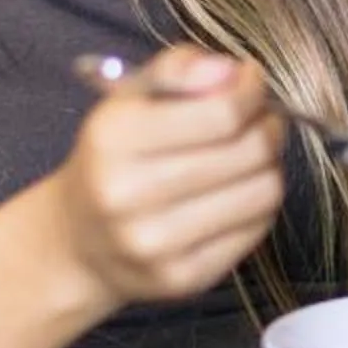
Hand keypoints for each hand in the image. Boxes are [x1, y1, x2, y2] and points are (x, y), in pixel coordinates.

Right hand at [45, 49, 283, 307]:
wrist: (77, 243)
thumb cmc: (113, 159)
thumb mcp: (128, 99)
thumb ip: (178, 69)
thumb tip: (231, 71)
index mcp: (114, 139)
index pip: (221, 113)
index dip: (251, 91)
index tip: (252, 82)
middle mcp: (129, 195)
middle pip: (249, 151)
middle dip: (267, 125)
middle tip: (262, 118)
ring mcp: (156, 244)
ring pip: (262, 191)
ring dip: (270, 165)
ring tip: (252, 155)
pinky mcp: (183, 279)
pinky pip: (257, 229)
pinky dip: (259, 203)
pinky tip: (238, 192)